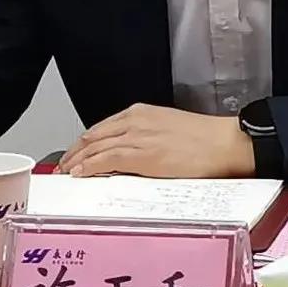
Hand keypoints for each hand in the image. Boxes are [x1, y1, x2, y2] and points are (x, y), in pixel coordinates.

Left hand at [59, 104, 254, 178]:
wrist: (223, 143)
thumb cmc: (204, 140)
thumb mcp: (168, 129)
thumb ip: (146, 137)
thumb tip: (131, 154)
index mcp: (142, 113)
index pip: (102, 126)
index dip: (85, 141)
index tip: (76, 151)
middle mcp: (135, 121)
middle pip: (93, 135)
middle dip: (75, 150)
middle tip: (64, 164)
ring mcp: (137, 137)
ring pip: (96, 147)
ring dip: (77, 160)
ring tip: (67, 172)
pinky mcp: (142, 155)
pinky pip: (106, 159)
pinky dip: (89, 166)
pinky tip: (80, 173)